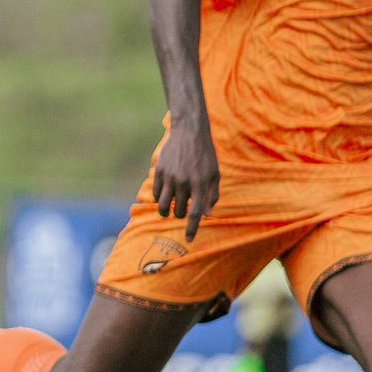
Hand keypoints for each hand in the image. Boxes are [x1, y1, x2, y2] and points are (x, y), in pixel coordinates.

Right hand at [152, 117, 219, 240]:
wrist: (189, 132)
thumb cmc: (206, 155)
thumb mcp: (215, 174)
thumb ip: (212, 195)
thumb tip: (207, 215)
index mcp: (201, 184)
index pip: (195, 213)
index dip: (192, 228)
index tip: (189, 239)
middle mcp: (184, 182)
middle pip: (178, 211)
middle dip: (180, 214)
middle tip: (182, 209)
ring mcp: (170, 176)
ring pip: (162, 206)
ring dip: (166, 211)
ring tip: (170, 208)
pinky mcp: (159, 171)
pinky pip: (156, 193)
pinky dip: (160, 198)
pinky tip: (165, 194)